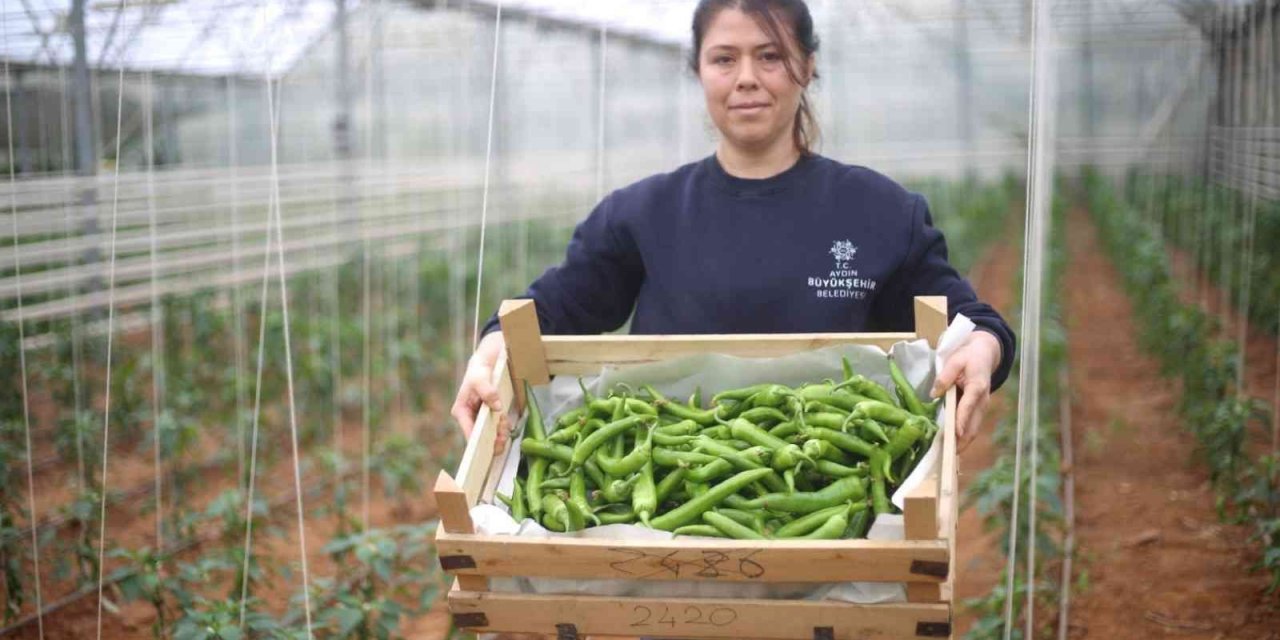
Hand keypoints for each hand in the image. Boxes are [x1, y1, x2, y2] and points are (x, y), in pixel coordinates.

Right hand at [450, 332, 511, 452]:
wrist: (489, 361)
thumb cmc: (479, 369)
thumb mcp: (480, 377)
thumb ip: (487, 390)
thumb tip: (496, 406)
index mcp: (461, 411)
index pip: (469, 433)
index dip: (479, 443)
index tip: (491, 446)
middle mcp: (468, 418)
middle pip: (480, 437)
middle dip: (493, 438)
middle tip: (503, 432)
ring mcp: (479, 418)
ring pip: (489, 435)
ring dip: (499, 433)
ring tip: (505, 423)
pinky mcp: (489, 417)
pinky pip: (496, 428)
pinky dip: (502, 427)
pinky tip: (505, 421)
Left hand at [930, 330, 1001, 452]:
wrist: (985, 354)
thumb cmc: (969, 356)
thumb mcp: (955, 360)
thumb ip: (945, 376)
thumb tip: (934, 394)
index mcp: (978, 386)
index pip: (968, 406)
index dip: (961, 420)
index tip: (954, 433)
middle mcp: (983, 400)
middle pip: (973, 424)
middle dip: (961, 441)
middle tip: (947, 455)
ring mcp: (982, 407)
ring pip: (973, 429)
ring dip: (962, 443)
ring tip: (948, 457)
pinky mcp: (978, 410)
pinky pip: (971, 427)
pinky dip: (963, 438)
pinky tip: (952, 448)